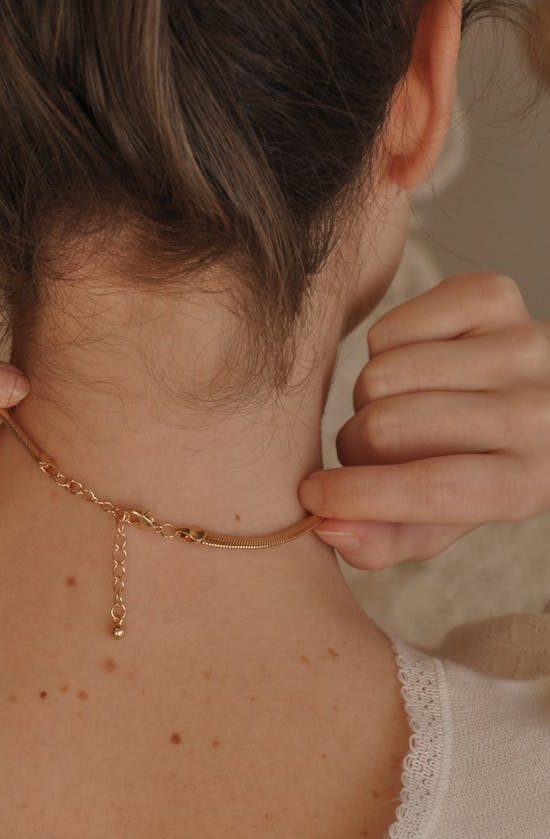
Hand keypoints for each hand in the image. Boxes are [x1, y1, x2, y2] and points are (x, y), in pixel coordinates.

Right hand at [298, 273, 549, 568]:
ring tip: (395, 408)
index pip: (434, 488)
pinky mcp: (494, 296)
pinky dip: (384, 349)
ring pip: (383, 374)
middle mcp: (537, 411)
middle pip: (391, 426)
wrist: (532, 399)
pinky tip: (412, 367)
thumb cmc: (473, 469)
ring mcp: (521, 344)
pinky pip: (390, 328)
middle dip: (358, 445)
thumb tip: (327, 526)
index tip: (312, 496)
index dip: (360, 495)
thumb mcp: (438, 525)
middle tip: (370, 452)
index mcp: (529, 481)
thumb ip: (382, 542)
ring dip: (370, 399)